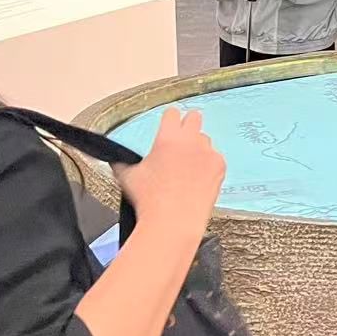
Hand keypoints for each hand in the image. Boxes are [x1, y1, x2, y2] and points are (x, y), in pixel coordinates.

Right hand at [114, 108, 224, 242]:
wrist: (173, 222)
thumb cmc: (149, 200)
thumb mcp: (127, 176)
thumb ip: (123, 162)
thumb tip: (116, 159)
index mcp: (168, 138)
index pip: (172, 113)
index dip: (170, 120)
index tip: (169, 127)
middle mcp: (190, 140)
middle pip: (195, 117)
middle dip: (188, 125)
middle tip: (182, 140)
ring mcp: (208, 153)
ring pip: (205, 140)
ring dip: (198, 148)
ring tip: (187, 168)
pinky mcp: (220, 166)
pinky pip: (215, 158)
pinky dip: (208, 165)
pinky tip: (198, 180)